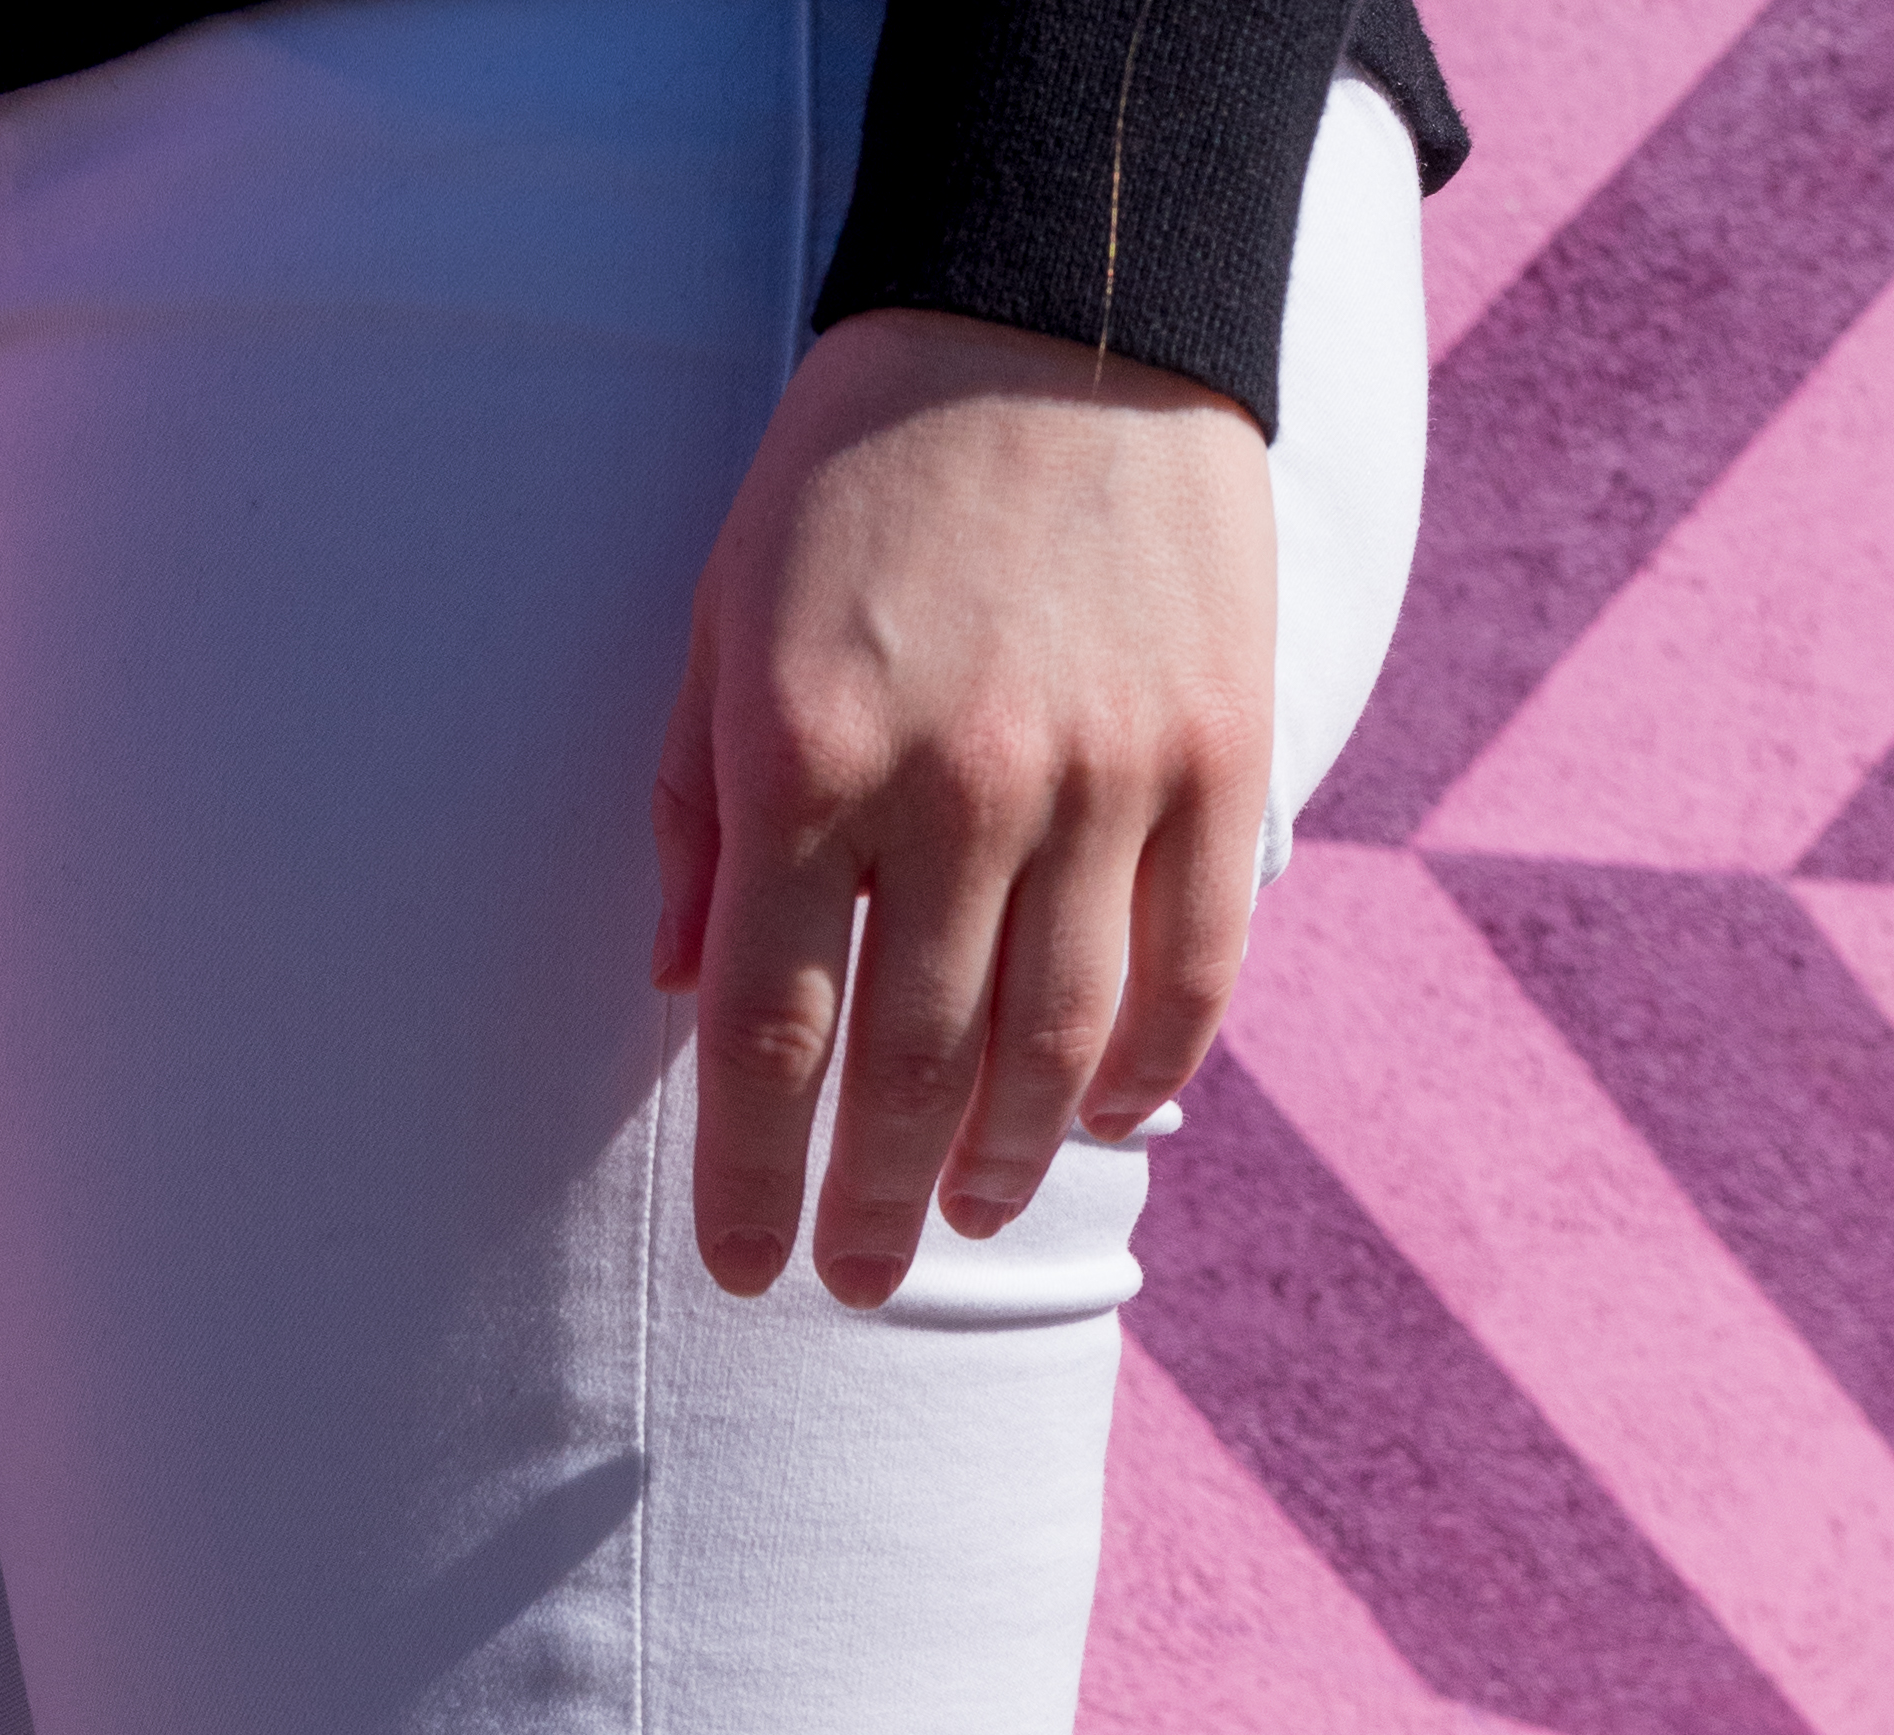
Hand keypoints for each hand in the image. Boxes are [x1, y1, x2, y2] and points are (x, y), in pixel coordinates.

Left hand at [650, 307, 1274, 1306]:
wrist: (1060, 298)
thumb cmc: (860, 467)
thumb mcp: (723, 613)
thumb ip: (695, 812)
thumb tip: (677, 994)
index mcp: (808, 756)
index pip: (768, 1033)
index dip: (755, 1179)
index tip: (749, 1269)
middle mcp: (956, 787)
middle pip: (908, 1071)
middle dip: (874, 1205)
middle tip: (859, 1278)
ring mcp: (1101, 776)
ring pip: (1058, 1046)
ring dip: (1006, 1161)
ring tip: (966, 1213)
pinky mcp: (1216, 755)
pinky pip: (1190, 968)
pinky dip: (1151, 1068)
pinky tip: (1108, 1118)